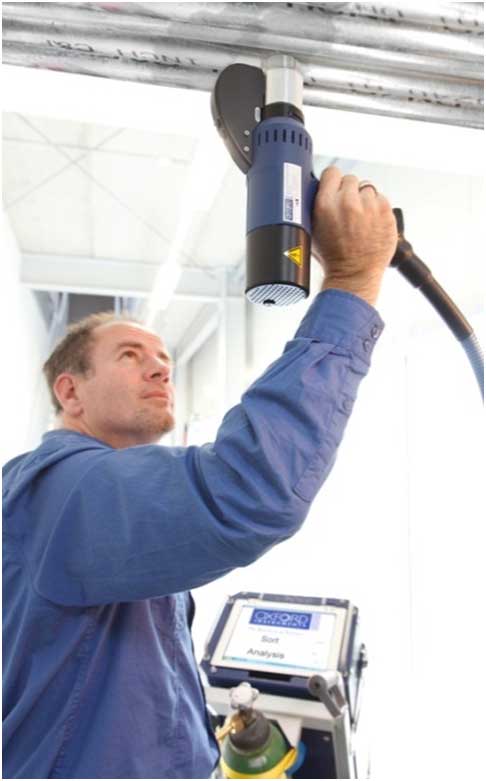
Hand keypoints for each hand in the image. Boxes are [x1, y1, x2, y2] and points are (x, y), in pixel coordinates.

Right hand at [311, 166, 397, 305]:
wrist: (354, 275)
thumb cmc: (333, 258)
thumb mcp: (313, 230)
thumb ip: (318, 205)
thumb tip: (321, 189)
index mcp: (326, 204)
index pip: (332, 172)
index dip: (333, 181)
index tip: (335, 187)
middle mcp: (348, 202)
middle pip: (351, 179)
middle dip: (349, 192)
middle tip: (348, 210)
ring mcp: (369, 207)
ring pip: (368, 189)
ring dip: (365, 200)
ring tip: (360, 219)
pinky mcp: (386, 213)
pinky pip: (382, 199)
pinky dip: (378, 208)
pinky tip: (371, 223)